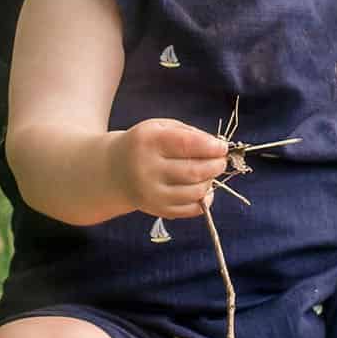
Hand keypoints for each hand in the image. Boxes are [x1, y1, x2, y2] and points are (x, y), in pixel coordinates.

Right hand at [108, 118, 229, 216]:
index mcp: (148, 142)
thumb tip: (215, 147)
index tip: (222, 147)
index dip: (211, 147)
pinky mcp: (156, 210)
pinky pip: (189, 210)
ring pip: (194, 192)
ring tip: (209, 173)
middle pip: (194, 171)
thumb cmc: (144, 144)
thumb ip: (188, 133)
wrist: (114, 171)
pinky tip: (203, 190)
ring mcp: (151, 193)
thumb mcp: (159, 127)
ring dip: (210, 182)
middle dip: (215, 166)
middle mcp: (147, 169)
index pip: (187, 145)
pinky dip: (204, 200)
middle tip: (221, 161)